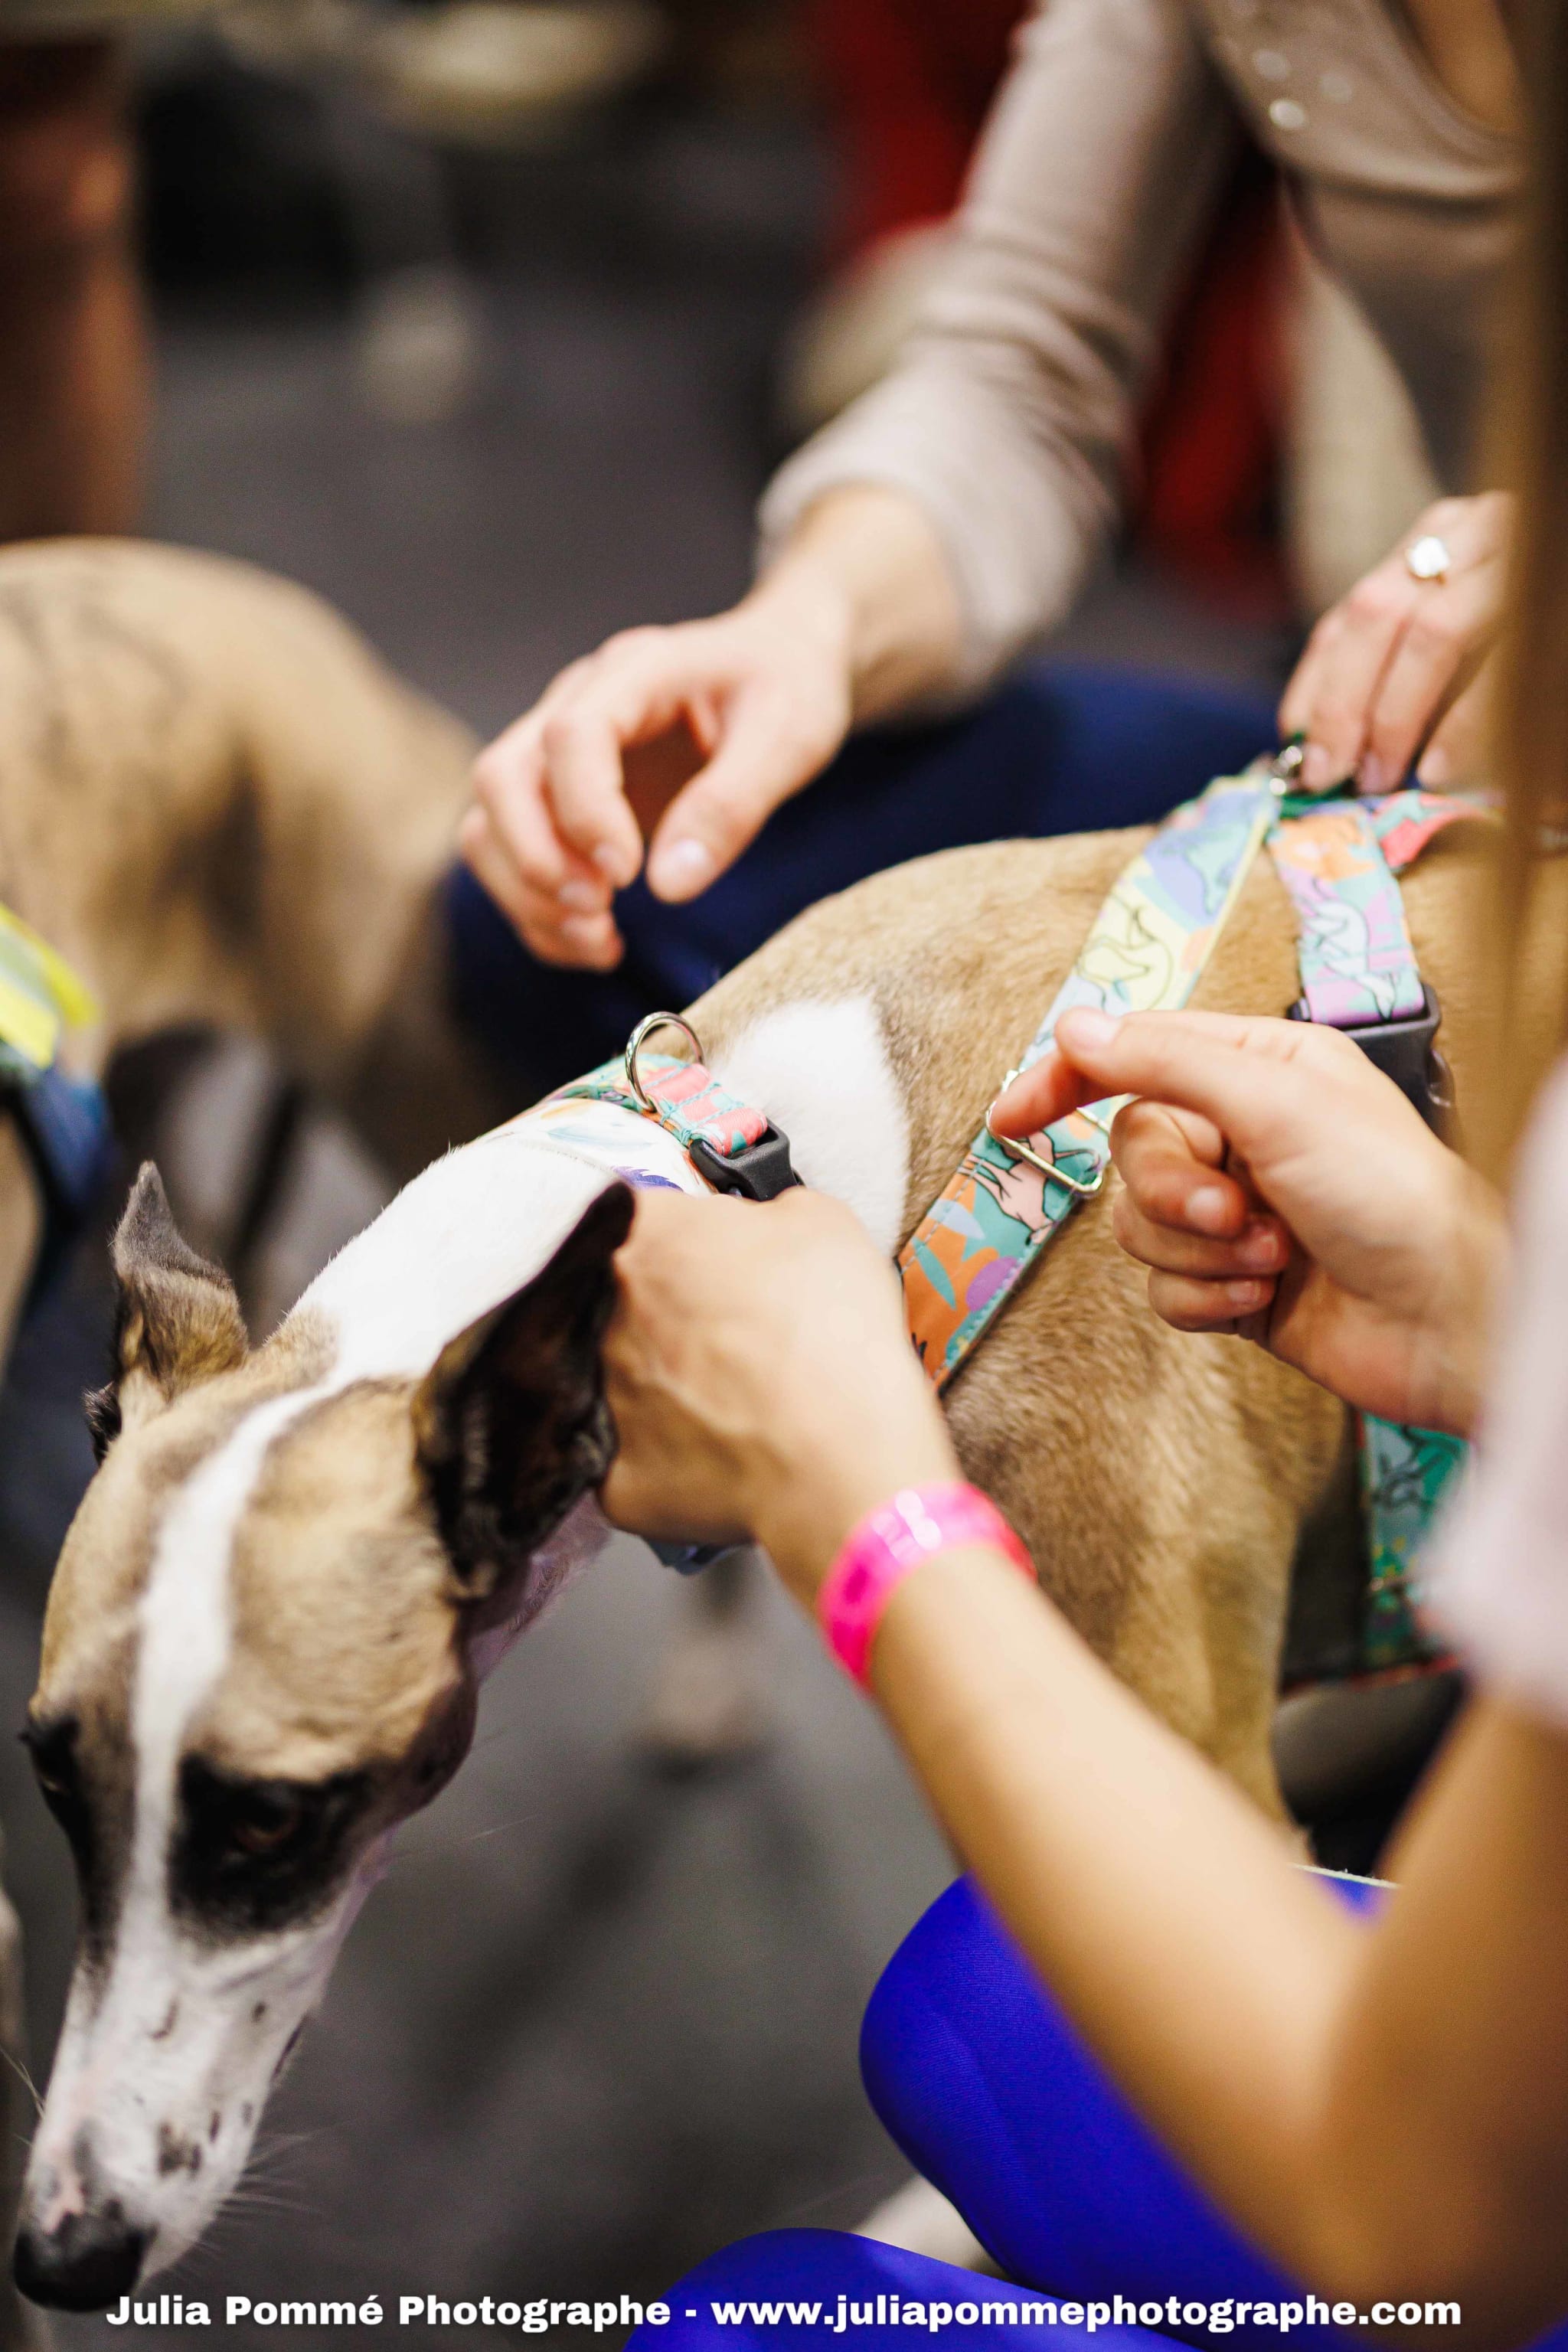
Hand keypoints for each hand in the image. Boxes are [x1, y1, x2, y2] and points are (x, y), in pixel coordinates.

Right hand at [460, 575, 855, 969]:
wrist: (779, 664)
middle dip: (537, 859)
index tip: (628, 875)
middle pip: (503, 776)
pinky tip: (596, 940)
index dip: (586, 812)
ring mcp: (558, 750)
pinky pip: (511, 856)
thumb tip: (668, 886)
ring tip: (600, 939)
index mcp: (636, 670)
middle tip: (600, 913)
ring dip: (527, 893)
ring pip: (490, 821)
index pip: (571, 735)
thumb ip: (730, 806)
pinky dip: (537, 910)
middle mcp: (577, 701)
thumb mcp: (788, 738)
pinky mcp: (559, 796)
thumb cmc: (786, 690)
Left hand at [602, 1188, 955, 1602]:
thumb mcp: (824, 1224)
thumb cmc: (834, 1335)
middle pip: (621, 1303)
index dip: (681, 1242)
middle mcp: (602, 1313)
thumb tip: (762, 1224)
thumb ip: (771, 1210)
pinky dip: (670, 1459)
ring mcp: (598, 1398)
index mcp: (645, 1237)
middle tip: (729, 1336)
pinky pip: (632, 1460)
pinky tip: (721, 1454)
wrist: (840, 1453)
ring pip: (624, 1383)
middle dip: (668, 1315)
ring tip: (733, 1399)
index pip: (637, 1220)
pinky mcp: (610, 1476)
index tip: (712, 1263)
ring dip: (668, 1386)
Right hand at [991, 1008, 1505, 1433]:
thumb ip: (1166, 1061)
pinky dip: (1207, 1299)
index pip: (1136, 1055)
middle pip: (1132, 1152)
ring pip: (1142, 1228)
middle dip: (1173, 1192)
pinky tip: (1265, 1298)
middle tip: (1232, 1211)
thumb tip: (1074, 1028)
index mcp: (1260, 1069)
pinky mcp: (1237, 1287)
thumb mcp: (1276, 1101)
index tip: (1013, 1119)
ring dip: (1199, 1253)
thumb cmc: (1390, 1194)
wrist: (1450, 1319)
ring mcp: (1238, 1217)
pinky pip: (1166, 1291)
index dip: (1067, 1081)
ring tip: (1272, 1257)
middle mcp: (1245, 1136)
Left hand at [1279, 492, 1509, 794]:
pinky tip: (1444, 766)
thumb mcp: (1465, 622)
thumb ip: (1406, 664)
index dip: (1317, 686)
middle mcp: (1482, 532)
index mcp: (1445, 535)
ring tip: (1385, 776)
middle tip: (1334, 775)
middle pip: (1382, 614)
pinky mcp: (1555, 610)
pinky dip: (1466, 723)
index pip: (1356, 610)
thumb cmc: (1529, 621)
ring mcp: (1526, 558)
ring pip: (1435, 630)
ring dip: (1397, 716)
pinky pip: (1504, 666)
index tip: (1297, 748)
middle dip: (1346, 706)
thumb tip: (1328, 744)